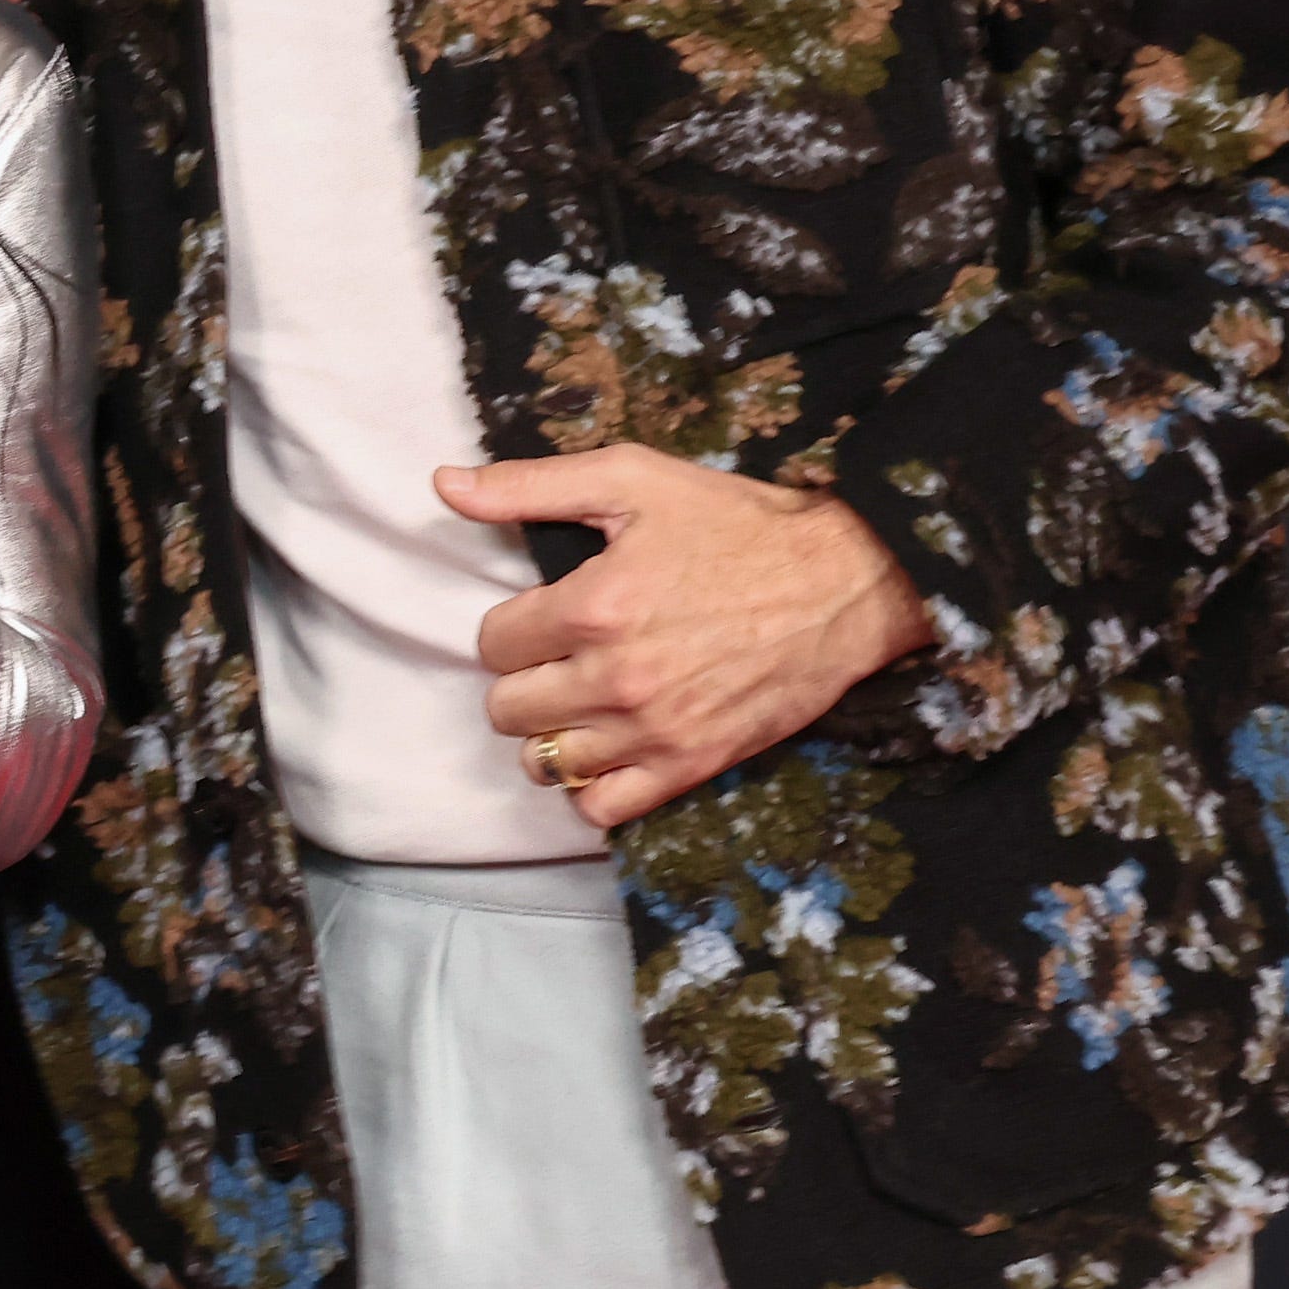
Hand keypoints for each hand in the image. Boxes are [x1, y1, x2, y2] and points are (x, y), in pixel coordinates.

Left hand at [438, 446, 929, 828]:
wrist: (844, 582)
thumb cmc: (737, 524)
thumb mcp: (632, 480)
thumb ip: (530, 485)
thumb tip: (444, 485)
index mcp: (593, 605)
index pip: (492, 644)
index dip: (513, 627)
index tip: (545, 616)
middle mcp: (615, 677)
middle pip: (508, 709)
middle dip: (523, 681)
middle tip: (560, 658)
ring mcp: (654, 730)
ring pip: (545, 763)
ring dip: (550, 735)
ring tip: (578, 703)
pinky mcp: (692, 764)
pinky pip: (603, 807)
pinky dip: (592, 786)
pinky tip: (607, 749)